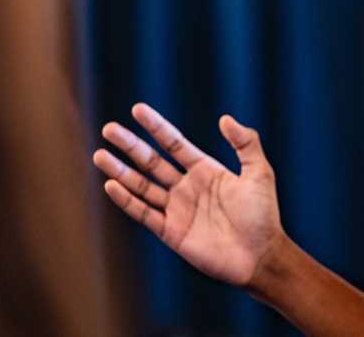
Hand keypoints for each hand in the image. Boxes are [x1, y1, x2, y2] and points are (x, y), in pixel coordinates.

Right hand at [93, 104, 282, 286]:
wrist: (260, 255)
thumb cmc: (263, 214)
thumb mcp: (259, 172)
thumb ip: (245, 143)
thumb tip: (224, 118)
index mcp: (206, 170)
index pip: (174, 143)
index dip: (156, 127)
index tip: (137, 109)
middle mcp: (187, 187)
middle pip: (152, 161)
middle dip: (130, 145)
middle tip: (109, 129)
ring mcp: (177, 209)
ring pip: (142, 185)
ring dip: (121, 171)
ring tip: (100, 154)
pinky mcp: (171, 232)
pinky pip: (144, 213)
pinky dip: (127, 200)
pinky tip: (111, 185)